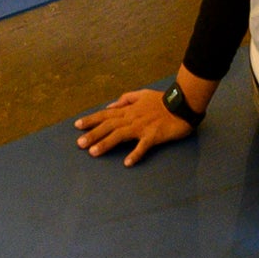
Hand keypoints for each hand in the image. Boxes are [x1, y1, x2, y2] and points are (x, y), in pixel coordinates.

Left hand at [72, 89, 193, 165]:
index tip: (77, 126)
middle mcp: (131, 118)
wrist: (181, 105)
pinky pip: (143, 146)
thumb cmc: (161, 100)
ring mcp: (142, 127)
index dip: (91, 120)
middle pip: (109, 126)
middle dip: (93, 134)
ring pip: (120, 135)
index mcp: (128, 110)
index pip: (105, 114)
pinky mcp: (153, 136)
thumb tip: (110, 106)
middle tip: (79, 144)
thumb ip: (125, 100)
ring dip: (106, 143)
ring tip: (94, 152)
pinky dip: (135, 154)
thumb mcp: (141, 95)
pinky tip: (127, 162)